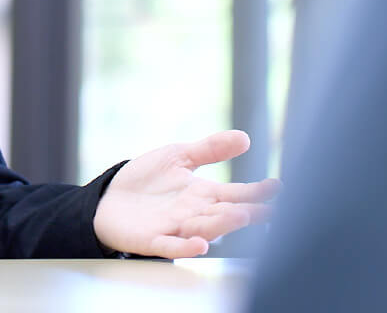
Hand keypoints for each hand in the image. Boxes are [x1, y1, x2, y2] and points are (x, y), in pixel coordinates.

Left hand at [93, 130, 279, 257]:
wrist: (109, 197)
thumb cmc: (146, 179)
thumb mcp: (179, 156)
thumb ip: (210, 149)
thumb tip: (245, 138)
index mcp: (203, 194)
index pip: (236, 194)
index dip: (256, 192)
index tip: (277, 187)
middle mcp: (194, 213)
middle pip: (224, 214)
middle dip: (245, 211)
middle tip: (266, 209)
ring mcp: (175, 227)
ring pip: (204, 229)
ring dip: (222, 225)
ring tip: (240, 216)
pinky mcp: (153, 239)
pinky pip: (172, 245)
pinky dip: (187, 247)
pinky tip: (201, 246)